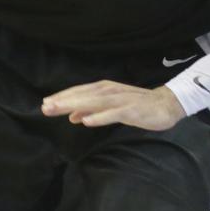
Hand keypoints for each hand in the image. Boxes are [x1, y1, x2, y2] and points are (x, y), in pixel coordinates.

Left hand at [41, 81, 183, 130]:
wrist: (165, 104)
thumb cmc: (136, 105)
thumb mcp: (111, 107)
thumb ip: (91, 109)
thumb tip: (71, 116)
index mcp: (103, 89)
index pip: (79, 92)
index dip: (62, 97)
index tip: (44, 104)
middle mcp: (110, 91)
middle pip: (83, 95)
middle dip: (64, 101)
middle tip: (45, 107)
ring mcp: (120, 100)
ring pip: (94, 102)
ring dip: (76, 105)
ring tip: (59, 111)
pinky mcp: (131, 110)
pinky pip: (113, 114)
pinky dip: (99, 117)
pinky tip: (86, 121)